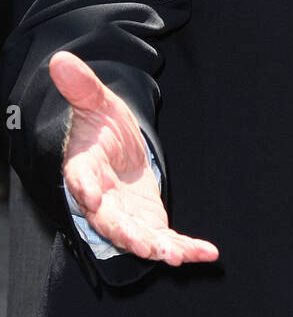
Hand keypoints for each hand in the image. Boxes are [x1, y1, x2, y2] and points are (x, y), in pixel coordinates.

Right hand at [51, 50, 218, 264]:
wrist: (114, 146)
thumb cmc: (100, 126)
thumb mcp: (96, 103)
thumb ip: (82, 87)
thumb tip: (60, 60)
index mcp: (84, 169)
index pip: (80, 178)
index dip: (84, 188)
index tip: (90, 197)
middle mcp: (101, 200)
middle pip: (110, 221)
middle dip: (128, 235)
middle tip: (146, 245)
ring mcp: (124, 215)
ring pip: (138, 237)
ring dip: (159, 248)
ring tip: (179, 256)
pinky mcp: (147, 223)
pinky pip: (166, 240)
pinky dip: (186, 249)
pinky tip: (208, 254)